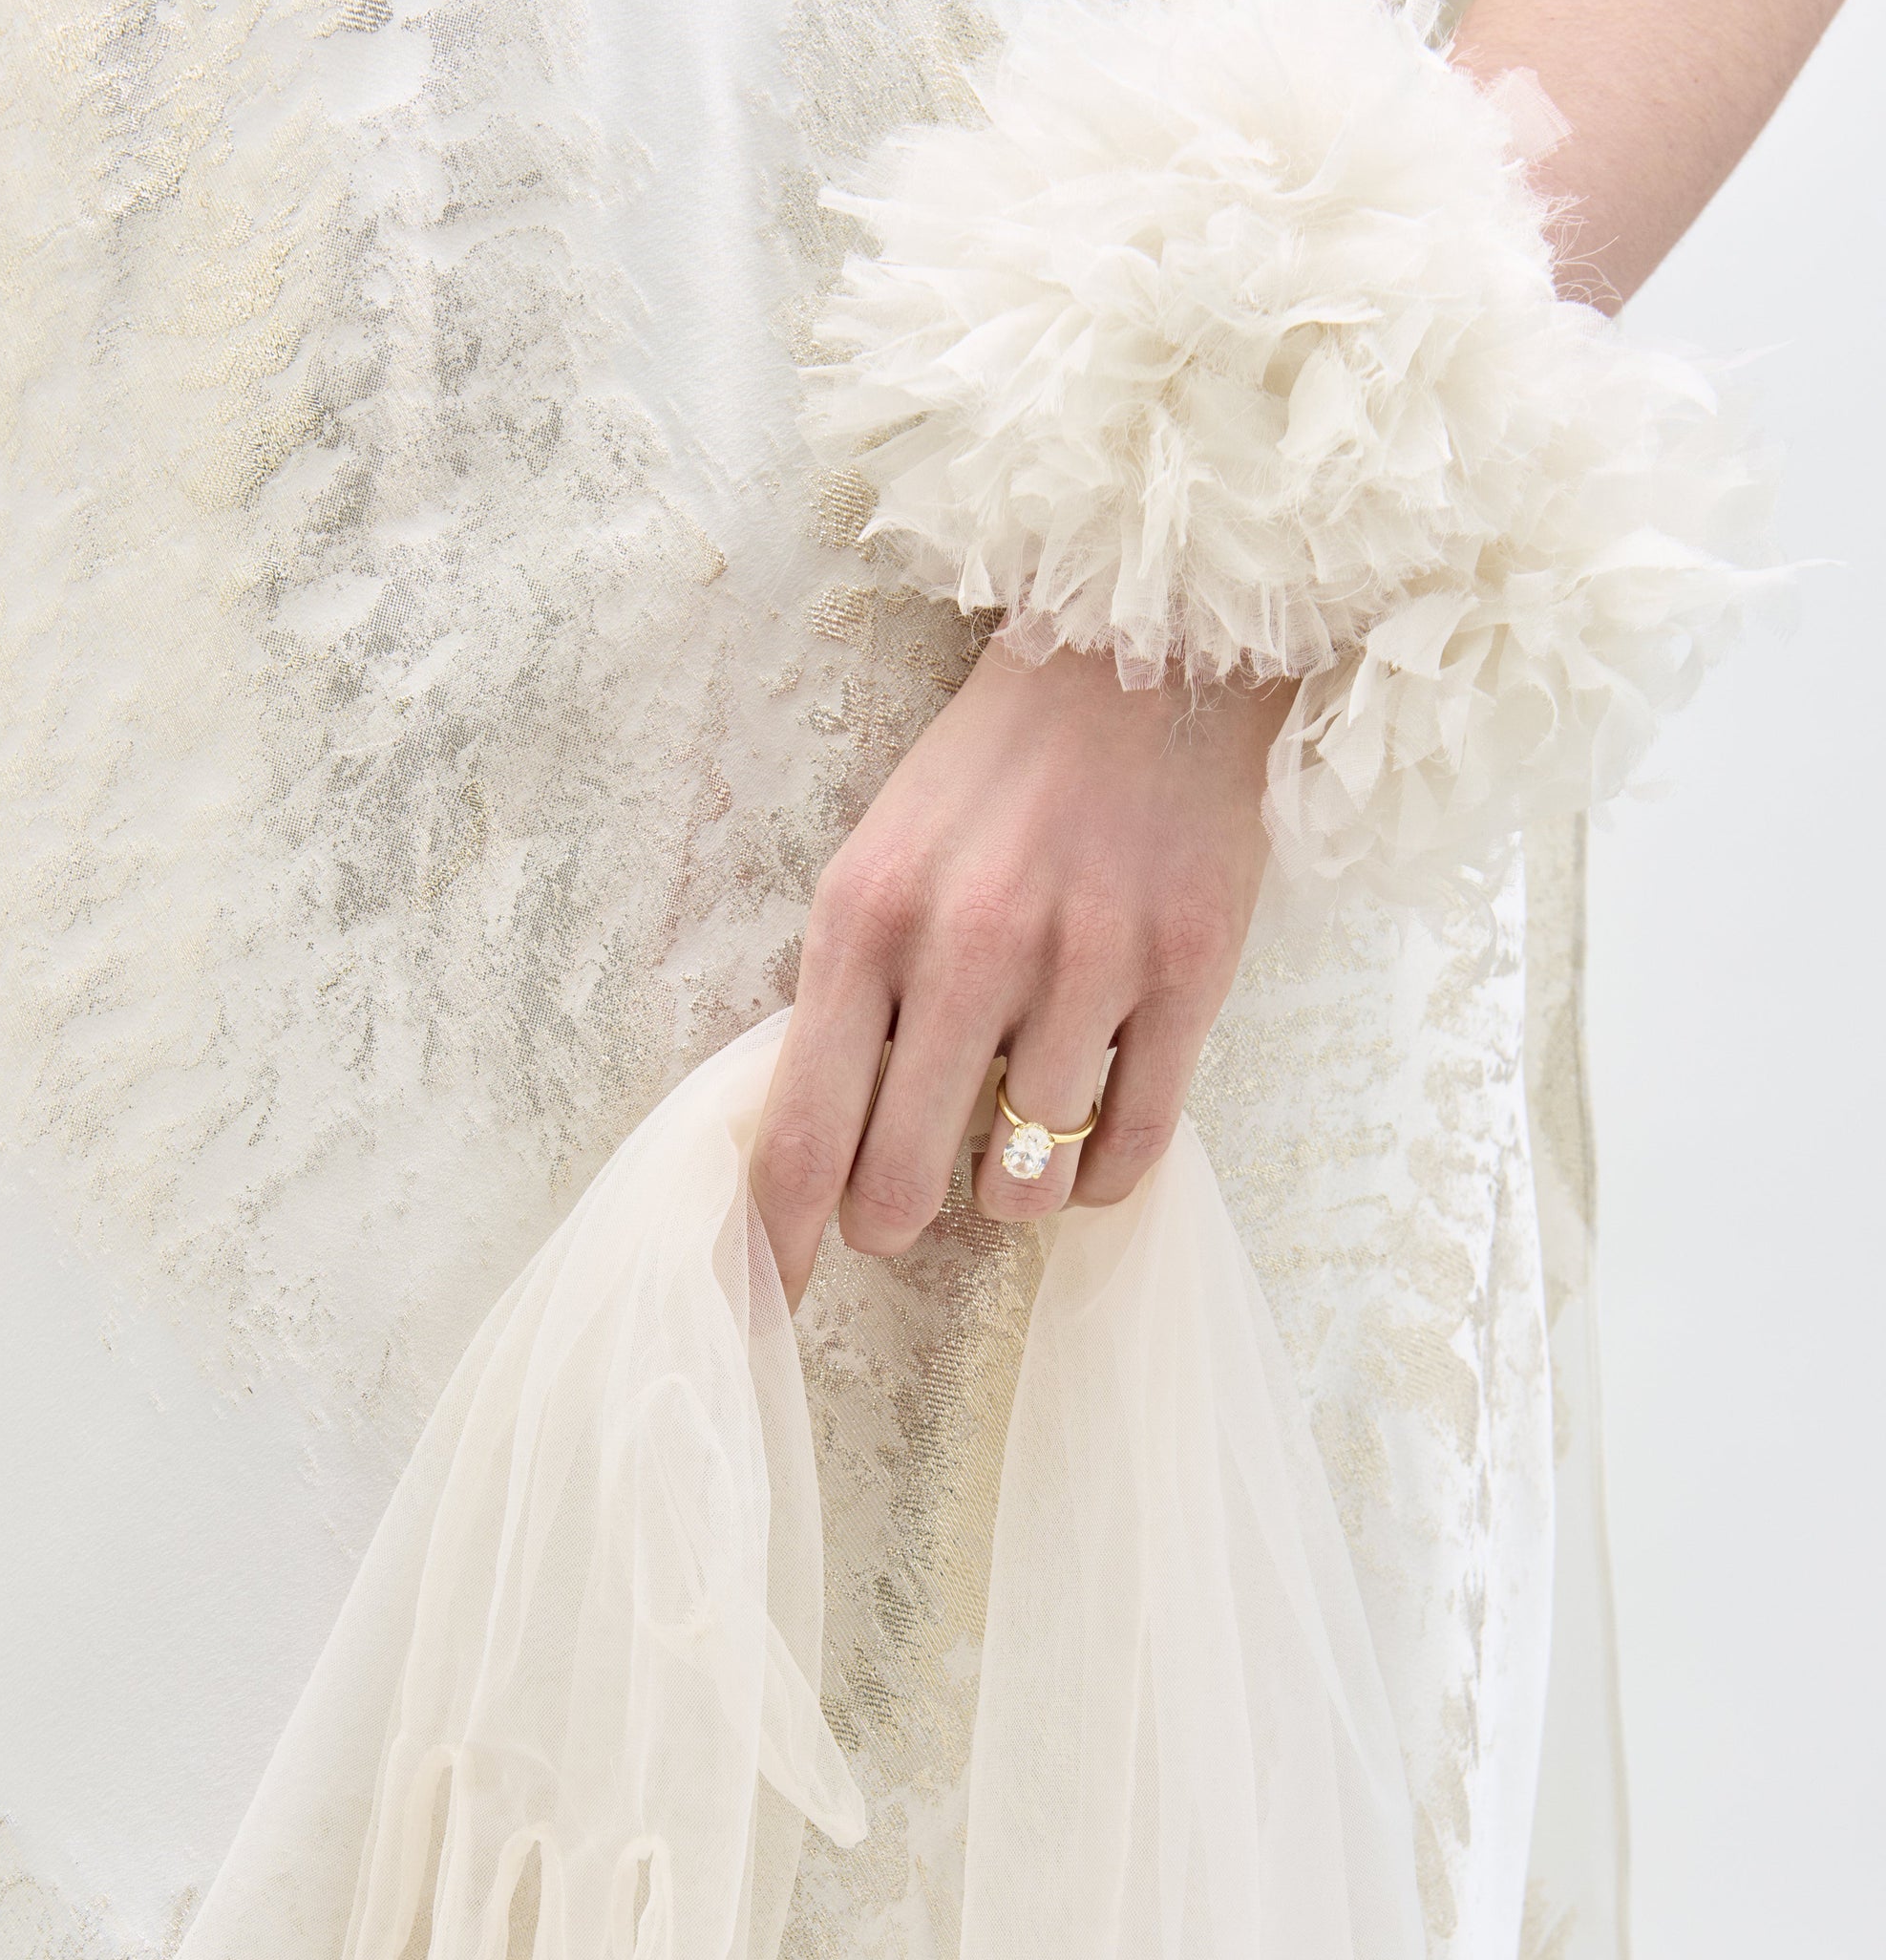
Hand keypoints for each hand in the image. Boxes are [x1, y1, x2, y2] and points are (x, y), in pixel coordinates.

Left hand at [752, 639, 1291, 1305]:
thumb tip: (821, 1144)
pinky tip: (1089, 1142)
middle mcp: (969, 948)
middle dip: (890, 1222)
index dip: (777, 1239)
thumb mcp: (877, 862)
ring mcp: (1088, 966)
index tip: (768, 1299)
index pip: (801, 1129)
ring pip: (1024, 1181)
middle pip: (901, 1183)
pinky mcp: (1190, 977)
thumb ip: (847, 995)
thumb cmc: (992, 777)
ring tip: (1012, 1141)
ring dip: (1008, 1192)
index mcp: (865, 918)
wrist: (1146, 660)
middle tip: (900, 1211)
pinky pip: (1135, 1149)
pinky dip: (1102, 1178)